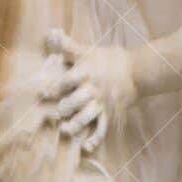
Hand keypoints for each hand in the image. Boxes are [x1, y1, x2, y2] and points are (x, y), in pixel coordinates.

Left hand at [40, 30, 136, 151]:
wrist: (138, 70)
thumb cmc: (110, 59)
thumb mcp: (88, 50)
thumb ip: (69, 46)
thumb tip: (52, 33)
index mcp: (86, 72)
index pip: (67, 80)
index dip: (54, 87)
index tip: (43, 93)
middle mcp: (92, 89)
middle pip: (76, 101)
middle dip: (65, 108)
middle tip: (57, 114)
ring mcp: (101, 102)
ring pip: (87, 116)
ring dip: (76, 125)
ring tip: (66, 130)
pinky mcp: (110, 113)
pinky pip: (102, 128)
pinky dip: (96, 138)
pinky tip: (87, 147)